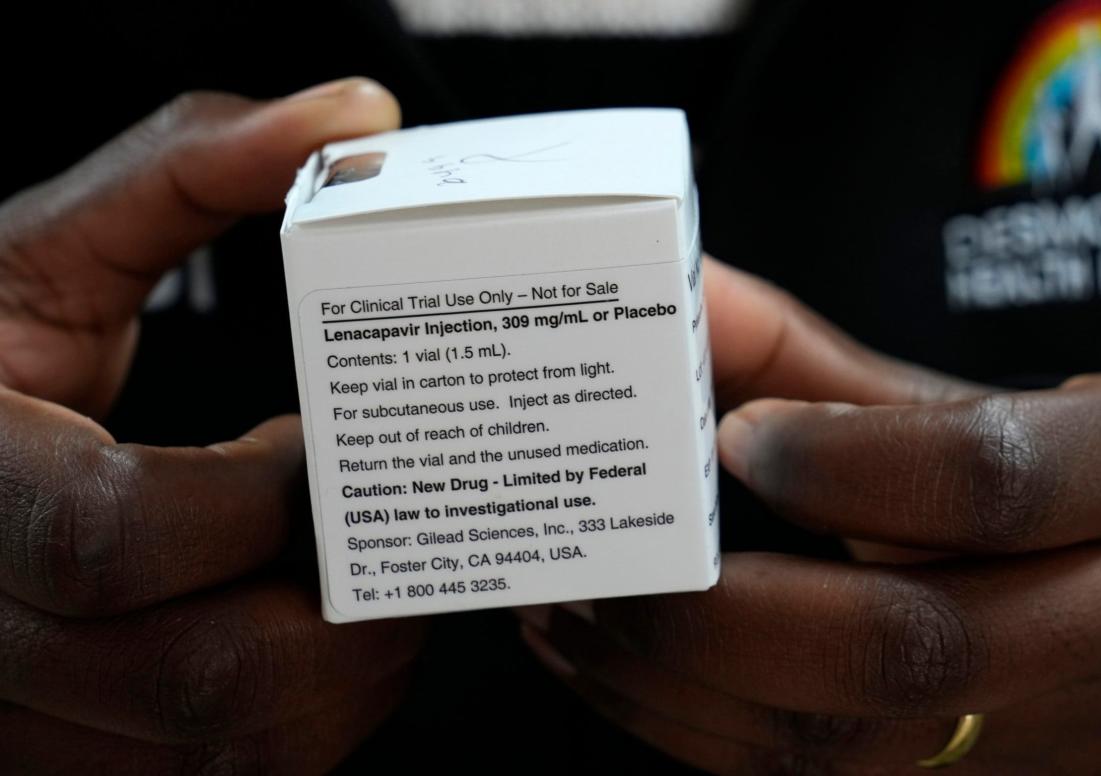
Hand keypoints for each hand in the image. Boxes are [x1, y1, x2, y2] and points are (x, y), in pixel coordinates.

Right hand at [0, 79, 426, 772]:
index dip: (260, 495)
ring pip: (230, 751)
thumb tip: (350, 116)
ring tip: (377, 579)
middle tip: (391, 522)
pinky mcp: (78, 761)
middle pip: (203, 673)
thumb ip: (179, 170)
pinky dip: (313, 723)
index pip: (119, 534)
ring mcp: (28, 717)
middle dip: (344, 602)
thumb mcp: (37, 255)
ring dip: (349, 674)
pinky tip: (330, 644)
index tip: (316, 445)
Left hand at [516, 258, 1100, 773]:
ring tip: (570, 613)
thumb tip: (677, 292)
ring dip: (672, 682)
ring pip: (840, 741)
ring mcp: (1043, 732)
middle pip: (904, 646)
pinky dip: (686, 729)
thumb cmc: (1066, 485)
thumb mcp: (982, 400)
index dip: (838, 459)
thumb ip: (819, 361)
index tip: (729, 438)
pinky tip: (612, 671)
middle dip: (719, 611)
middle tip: (605, 561)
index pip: (986, 478)